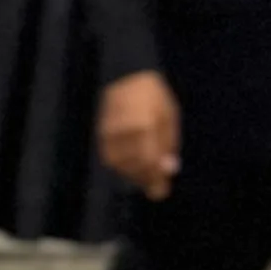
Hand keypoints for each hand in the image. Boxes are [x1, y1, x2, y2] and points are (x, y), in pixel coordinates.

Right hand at [97, 67, 180, 196]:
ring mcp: (110, 133)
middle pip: (134, 166)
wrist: (126, 76)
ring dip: (133, 175)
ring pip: (120, 165)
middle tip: (156, 188)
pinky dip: (122, 166)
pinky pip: (110, 157)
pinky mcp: (101, 134)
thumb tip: (169, 169)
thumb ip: (167, 144)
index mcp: (144, 126)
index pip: (149, 162)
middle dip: (146, 180)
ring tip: (146, 178)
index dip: (155, 180)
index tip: (161, 193)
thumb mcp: (169, 118)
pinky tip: (132, 167)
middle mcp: (124, 132)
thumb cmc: (154, 96)